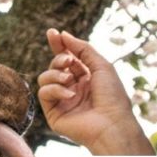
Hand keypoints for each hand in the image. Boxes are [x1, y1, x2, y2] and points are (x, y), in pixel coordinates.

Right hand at [37, 29, 154, 154]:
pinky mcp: (53, 113)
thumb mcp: (101, 65)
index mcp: (85, 78)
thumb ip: (82, 48)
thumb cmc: (112, 97)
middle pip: (54, 65)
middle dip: (58, 59)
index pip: (66, 58)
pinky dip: (55, 89)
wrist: (112, 124)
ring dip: (55, 74)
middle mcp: (72, 88)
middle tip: (68, 61)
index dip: (59, 44)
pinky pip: (43, 93)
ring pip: (44, 78)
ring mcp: (62, 101)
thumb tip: (63, 34)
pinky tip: (70, 95)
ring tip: (69, 79)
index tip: (52, 32)